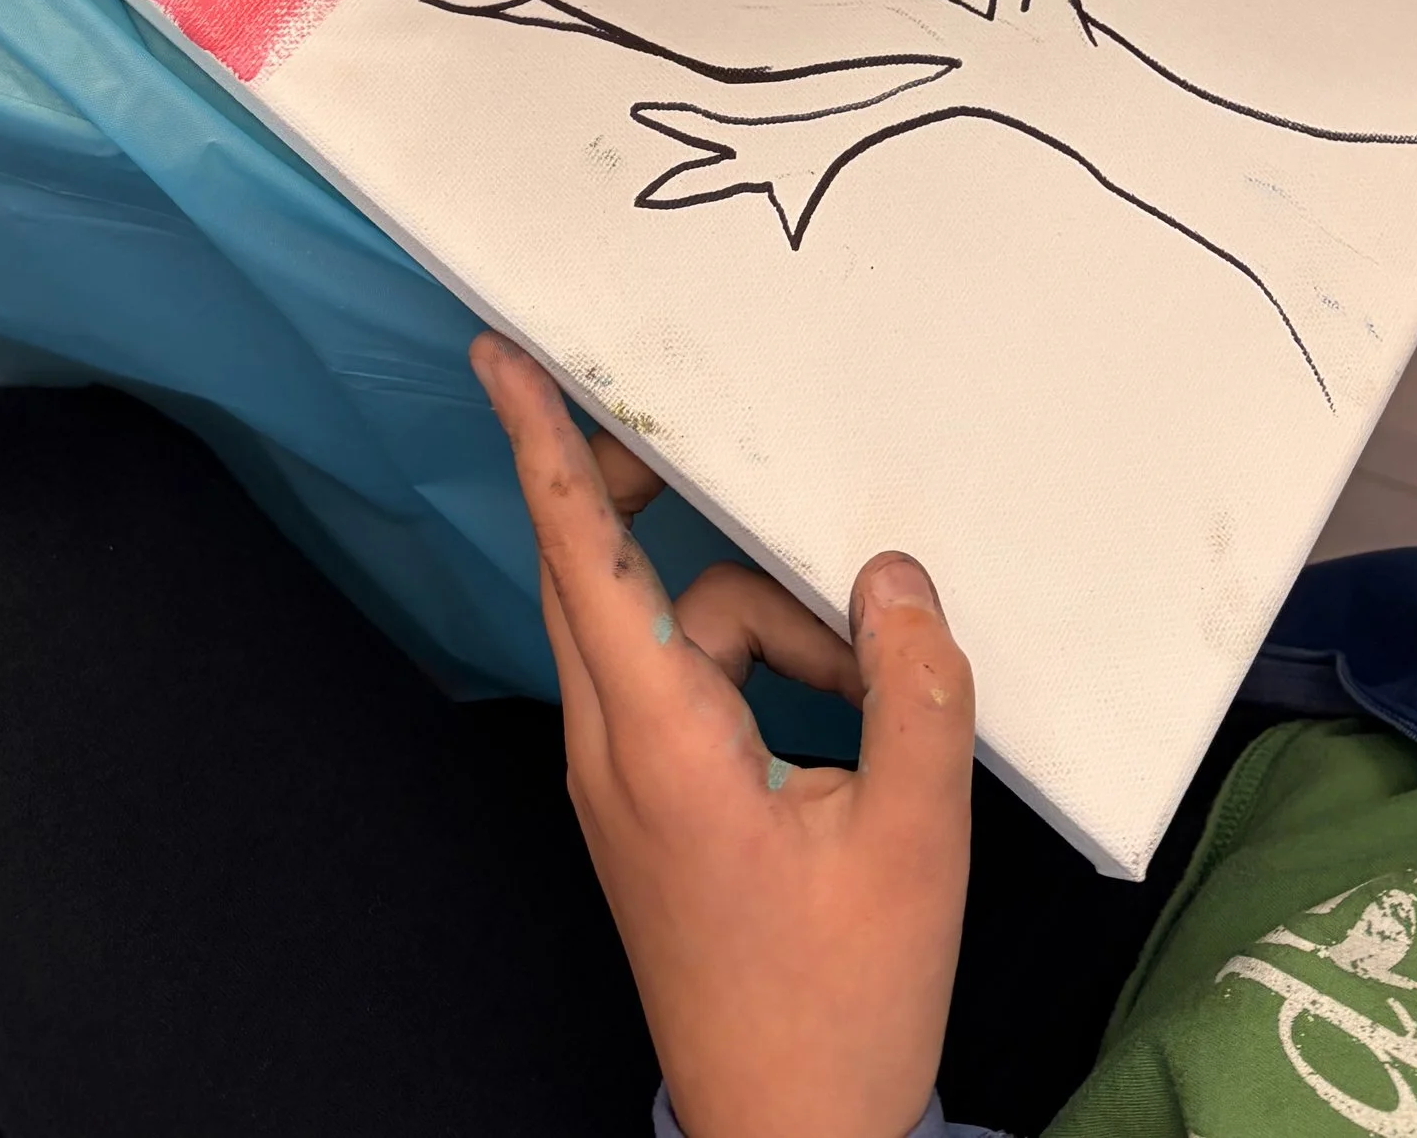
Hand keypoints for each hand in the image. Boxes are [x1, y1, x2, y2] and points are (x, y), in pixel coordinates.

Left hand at [474, 334, 973, 1137]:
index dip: (540, 445)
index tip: (498, 357)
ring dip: (757, 613)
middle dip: (639, 486)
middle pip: (596, 568)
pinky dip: (755, 665)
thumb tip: (894, 577)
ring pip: (664, 627)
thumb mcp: (918, 839)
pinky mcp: (648, 807)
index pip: (581, 556)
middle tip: (696, 429)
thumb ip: (916, 691)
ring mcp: (621, 782)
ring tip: (865, 674)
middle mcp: (613, 748)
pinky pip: (682, 682)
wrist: (793, 1137)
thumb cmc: (843, 1004)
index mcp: (660, 743)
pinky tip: (841, 709)